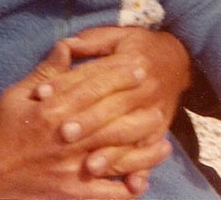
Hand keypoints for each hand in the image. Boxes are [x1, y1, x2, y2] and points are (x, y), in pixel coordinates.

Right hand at [0, 41, 162, 198]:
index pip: (94, 88)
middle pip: (112, 120)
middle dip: (138, 109)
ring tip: (163, 142)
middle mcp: (66, 138)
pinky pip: (106, 192)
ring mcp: (71, 168)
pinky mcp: (72, 192)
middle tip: (158, 99)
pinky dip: (127, 188)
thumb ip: (46, 73)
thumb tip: (67, 47)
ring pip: (117, 156)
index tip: (139, 67)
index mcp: (52, 110)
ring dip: (143, 149)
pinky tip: (143, 181)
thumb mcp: (15, 95)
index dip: (119, 77)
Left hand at [35, 27, 190, 187]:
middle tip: (63, 134)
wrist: (179, 60)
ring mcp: (154, 110)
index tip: (41, 94)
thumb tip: (63, 46)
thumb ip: (89, 43)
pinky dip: (138, 168)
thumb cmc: (139, 47)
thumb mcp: (116, 36)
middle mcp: (144, 87)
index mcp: (129, 61)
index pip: (94, 75)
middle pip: (112, 106)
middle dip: (87, 121)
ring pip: (130, 133)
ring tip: (90, 166)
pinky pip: (148, 152)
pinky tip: (126, 184)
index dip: (66, 84)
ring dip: (111, 151)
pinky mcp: (160, 130)